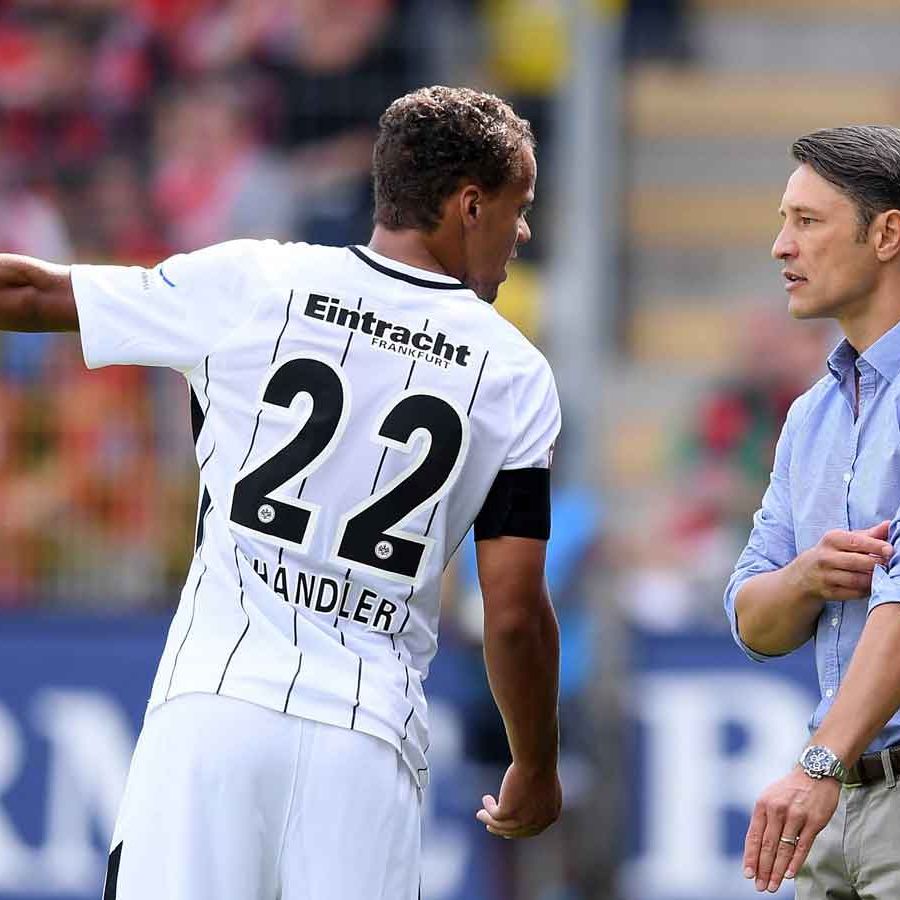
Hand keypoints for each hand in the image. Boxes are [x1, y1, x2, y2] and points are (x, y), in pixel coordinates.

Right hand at [475, 762, 560, 837]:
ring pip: (501, 826)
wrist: (536, 761)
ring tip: (480, 814)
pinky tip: (486, 799)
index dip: (517, 831)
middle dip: (501, 830)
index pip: (531, 830)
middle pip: (515, 831)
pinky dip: (488, 807)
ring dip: (489, 821)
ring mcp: (522, 819)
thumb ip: (541, 798)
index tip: (506, 830)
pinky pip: (493, 814)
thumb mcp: (546, 785)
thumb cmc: (541, 765)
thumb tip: (530, 802)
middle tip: (490, 826)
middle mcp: (537, 822)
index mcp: (549, 816)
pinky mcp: (508, 812)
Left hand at [743, 767, 840, 891]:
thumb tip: (757, 845)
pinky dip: (795, 862)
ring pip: (783, 849)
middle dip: (763, 869)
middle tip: (760, 887)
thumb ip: (764, 819)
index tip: (748, 874)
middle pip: (767, 846)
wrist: (815, 772)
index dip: (751, 857)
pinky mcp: (813, 821)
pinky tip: (788, 875)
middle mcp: (776, 810)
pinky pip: (802, 845)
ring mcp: (795, 815)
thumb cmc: (791, 789)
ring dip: (777, 870)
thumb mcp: (770, 797)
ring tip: (772, 885)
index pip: (754, 836)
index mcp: (762, 804)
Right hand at [791, 521, 891, 600]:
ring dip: (874, 579)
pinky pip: (855, 593)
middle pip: (859, 562)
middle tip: (889, 564)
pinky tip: (872, 585)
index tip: (890, 550)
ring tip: (883, 575)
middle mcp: (826, 557)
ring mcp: (826, 576)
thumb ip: (869, 534)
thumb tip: (889, 525)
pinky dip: (867, 590)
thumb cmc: (832, 553)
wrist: (805, 574)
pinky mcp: (829, 592)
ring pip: (858, 580)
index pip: (857, 542)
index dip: (876, 546)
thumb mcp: (845, 539)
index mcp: (831, 539)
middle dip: (878, 564)